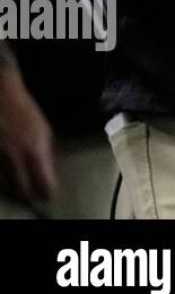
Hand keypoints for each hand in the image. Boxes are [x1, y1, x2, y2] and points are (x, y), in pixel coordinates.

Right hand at [0, 63, 56, 208]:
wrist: (2, 96)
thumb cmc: (24, 110)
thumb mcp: (43, 129)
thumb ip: (47, 150)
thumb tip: (50, 167)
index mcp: (34, 148)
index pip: (43, 179)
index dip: (47, 190)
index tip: (50, 194)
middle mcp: (15, 156)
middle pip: (22, 187)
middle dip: (29, 194)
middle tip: (34, 197)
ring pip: (6, 183)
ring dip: (14, 188)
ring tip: (21, 190)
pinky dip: (2, 178)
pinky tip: (7, 179)